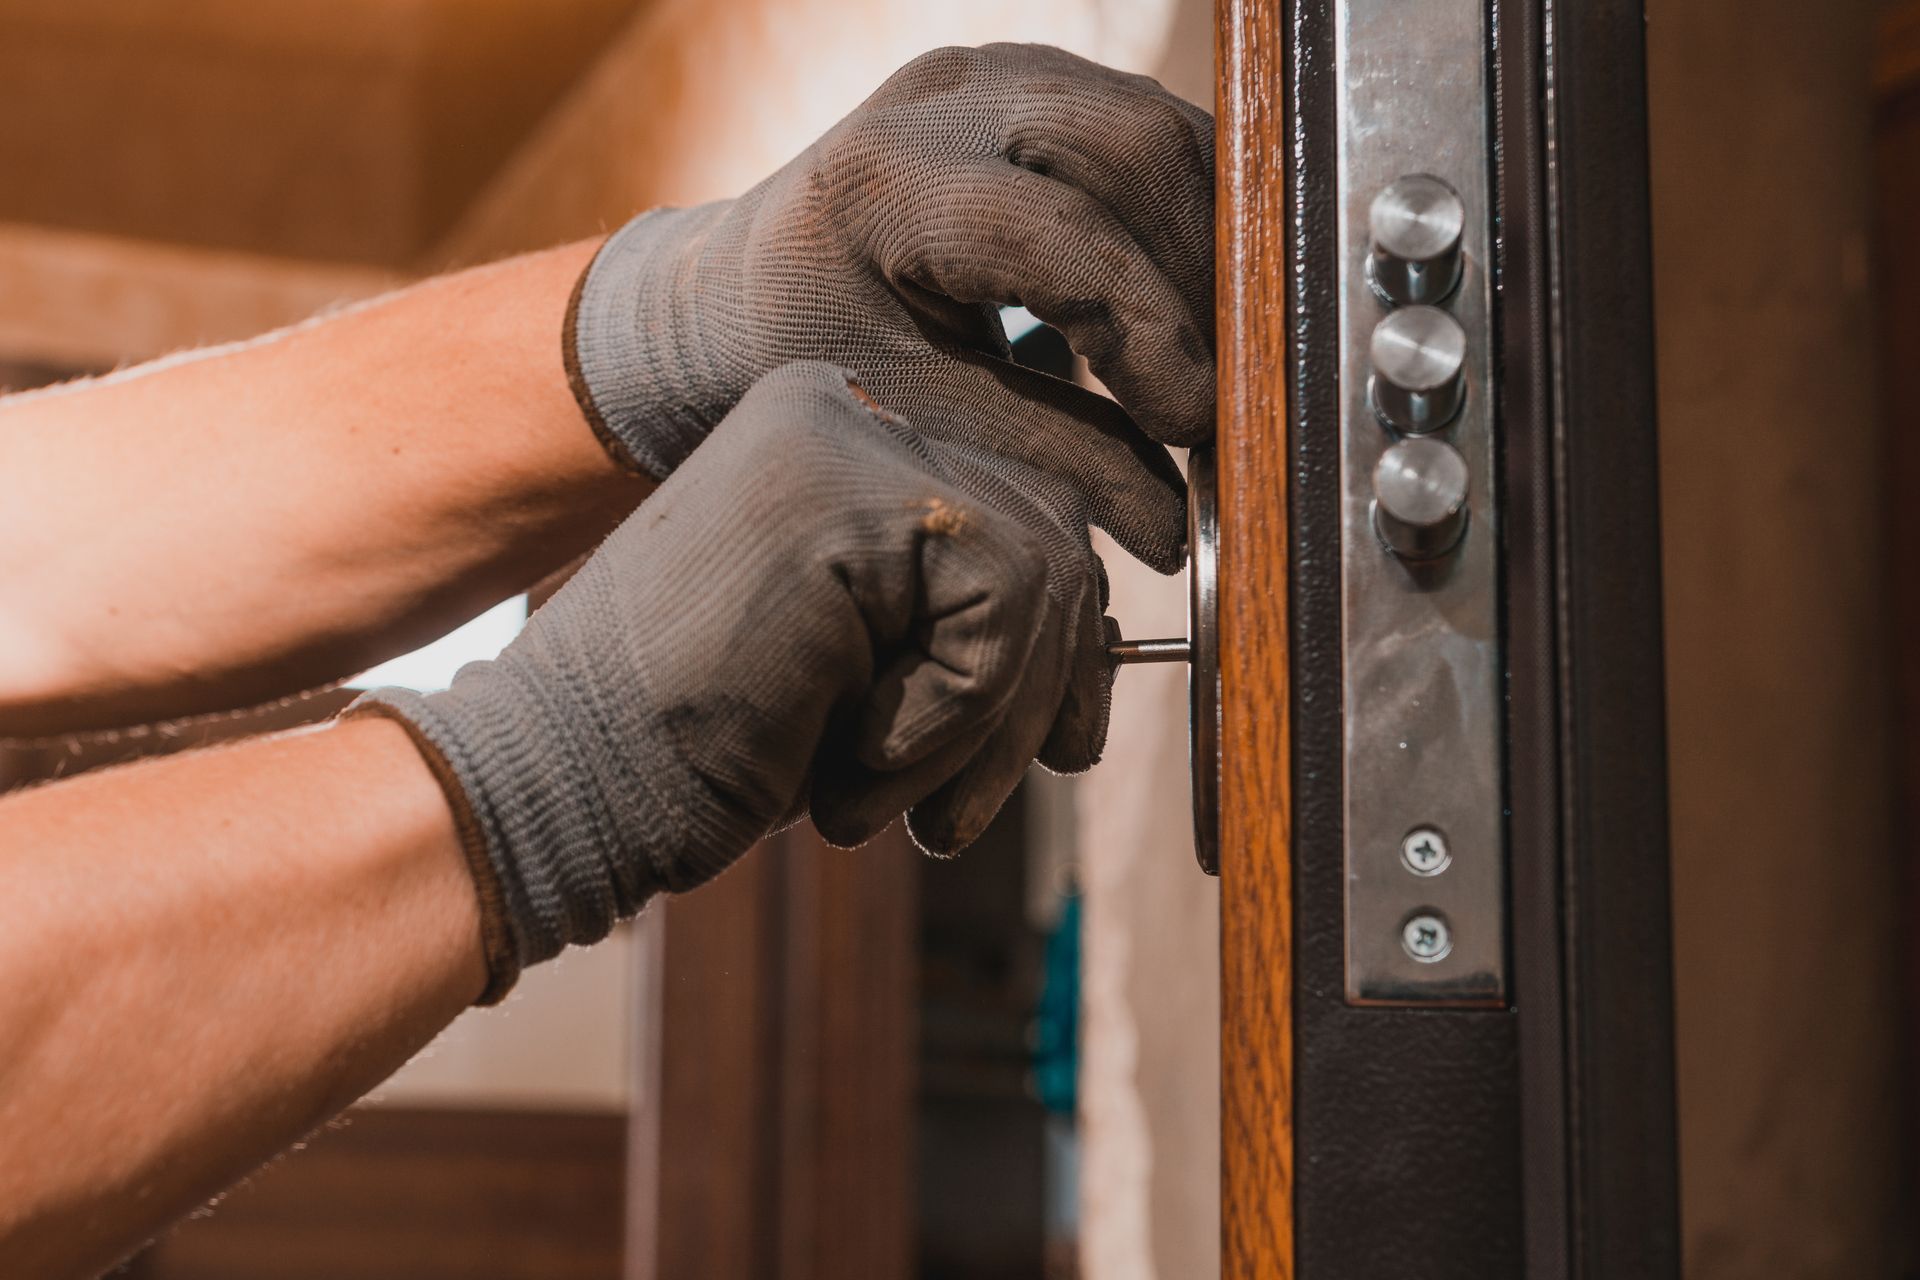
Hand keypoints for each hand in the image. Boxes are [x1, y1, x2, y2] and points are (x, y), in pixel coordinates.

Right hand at [354, 363, 1114, 998]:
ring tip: (895, 805)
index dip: (1064, 640)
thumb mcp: (867, 672)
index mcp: (841, 433)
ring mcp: (846, 435)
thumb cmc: (702, 748)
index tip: (1060, 745)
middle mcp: (848, 406)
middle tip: (966, 810)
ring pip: (1046, 570)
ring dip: (990, 726)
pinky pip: (1003, 606)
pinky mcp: (847, 494)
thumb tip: (1107, 644)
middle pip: (1054, 529)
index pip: (1025, 510)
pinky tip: (854, 761)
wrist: (559, 786)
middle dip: (1046, 689)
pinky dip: (955, 718)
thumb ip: (968, 627)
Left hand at [566, 42, 1212, 573]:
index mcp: (887, 183)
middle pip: (1132, 152)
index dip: (1152, 333)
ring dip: (1215, 242)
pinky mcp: (1037, 82)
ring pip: (1159, 127)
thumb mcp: (925, 421)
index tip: (1204, 424)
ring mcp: (996, 73)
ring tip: (1232, 350)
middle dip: (1205, 277)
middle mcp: (946, 100)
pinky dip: (1192, 214)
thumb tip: (1182, 532)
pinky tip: (1203, 297)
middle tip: (1240, 388)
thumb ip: (1056, 464)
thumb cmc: (815, 360)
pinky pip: (1149, 129)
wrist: (739, 288)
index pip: (1060, 238)